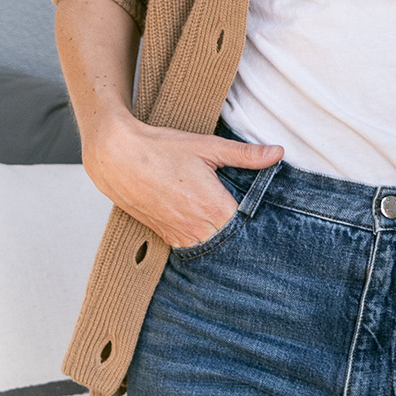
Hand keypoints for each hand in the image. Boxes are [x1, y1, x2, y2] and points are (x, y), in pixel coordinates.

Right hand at [82, 111, 281, 249]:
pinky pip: (192, 247)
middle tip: (257, 232)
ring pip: (213, 248)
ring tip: (232, 229)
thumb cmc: (161, 149)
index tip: (271, 223)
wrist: (118, 158)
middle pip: (232, 243)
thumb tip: (277, 152)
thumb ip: (245, 154)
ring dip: (223, 240)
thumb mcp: (207, 146)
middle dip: (244, 236)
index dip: (261, 226)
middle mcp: (197, 227)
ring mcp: (180, 234)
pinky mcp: (166, 236)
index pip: (249, 228)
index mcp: (214, 207)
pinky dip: (203, 240)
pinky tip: (208, 229)